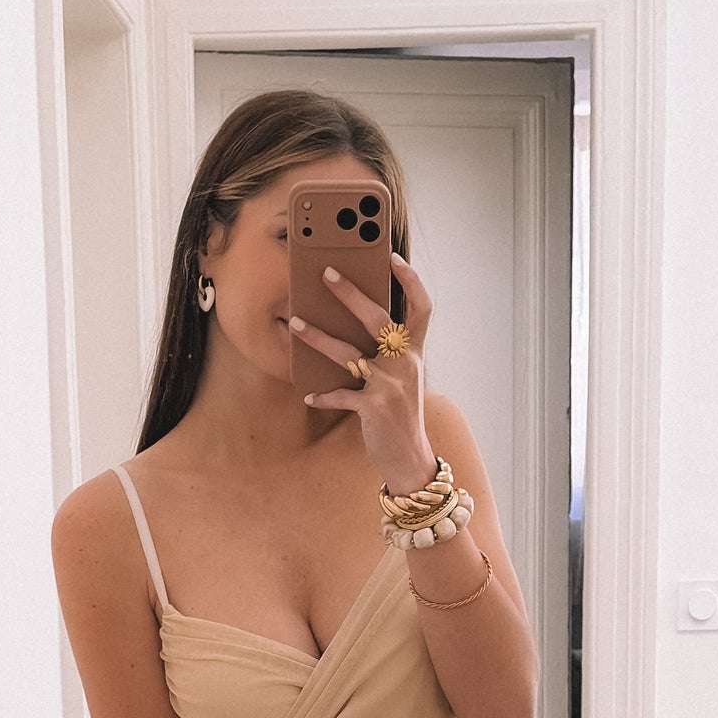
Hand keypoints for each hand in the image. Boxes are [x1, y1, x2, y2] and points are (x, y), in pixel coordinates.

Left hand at [291, 249, 435, 493]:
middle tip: (326, 273)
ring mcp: (391, 384)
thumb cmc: (399, 415)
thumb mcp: (401, 379)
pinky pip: (341, 395)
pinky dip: (324, 395)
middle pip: (377, 317)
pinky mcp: (374, 407)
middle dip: (350, 293)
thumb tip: (350, 326)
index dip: (410, 281)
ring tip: (295, 323)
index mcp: (414, 352)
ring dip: (318, 337)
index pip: (422, 307)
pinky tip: (309, 395)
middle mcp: (405, 363)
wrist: (409, 458)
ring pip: (348, 352)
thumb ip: (386, 354)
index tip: (394, 258)